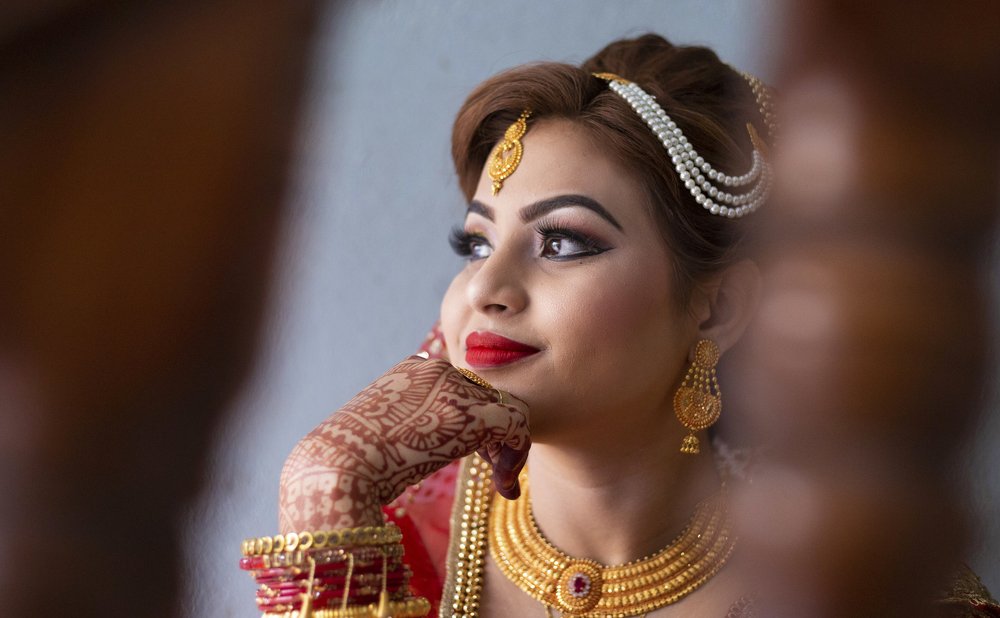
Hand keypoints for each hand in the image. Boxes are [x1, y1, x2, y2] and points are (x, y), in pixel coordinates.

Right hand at [278, 357, 529, 530]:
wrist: (336, 467)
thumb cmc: (348, 459)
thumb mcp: (379, 428)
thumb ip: (411, 421)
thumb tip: (430, 441)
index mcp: (412, 368)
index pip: (463, 387)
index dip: (473, 421)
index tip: (472, 455)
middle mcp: (436, 369)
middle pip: (487, 398)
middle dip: (493, 437)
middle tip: (490, 471)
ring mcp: (453, 390)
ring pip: (508, 411)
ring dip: (508, 450)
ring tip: (501, 482)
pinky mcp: (470, 416)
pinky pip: (518, 426)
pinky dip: (517, 456)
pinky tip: (505, 485)